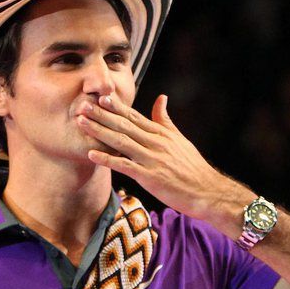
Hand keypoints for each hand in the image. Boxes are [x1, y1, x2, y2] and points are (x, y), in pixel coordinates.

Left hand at [76, 94, 242, 219]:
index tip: (99, 96)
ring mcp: (152, 160)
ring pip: (121, 141)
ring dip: (99, 131)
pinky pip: (124, 166)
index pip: (134, 116)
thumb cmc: (193, 168)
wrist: (208, 191)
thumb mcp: (180, 140)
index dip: (116, 107)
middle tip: (81, 105)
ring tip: (81, 123)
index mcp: (161, 134)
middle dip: (101, 115)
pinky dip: (107, 159)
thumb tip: (161, 97)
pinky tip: (91, 154)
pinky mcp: (150, 177)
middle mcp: (155, 143)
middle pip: (124, 125)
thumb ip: (165, 120)